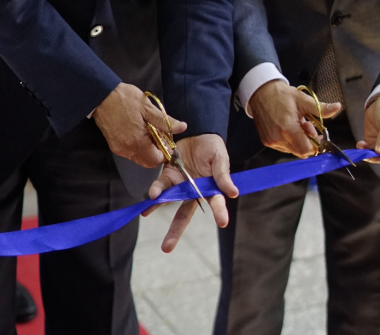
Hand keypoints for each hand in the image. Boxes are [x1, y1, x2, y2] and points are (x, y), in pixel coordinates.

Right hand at [93, 83, 186, 167]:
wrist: (101, 95)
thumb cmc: (125, 99)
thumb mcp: (148, 107)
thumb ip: (165, 121)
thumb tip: (183, 128)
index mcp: (137, 142)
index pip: (156, 160)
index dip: (164, 152)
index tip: (166, 139)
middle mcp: (127, 150)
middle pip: (148, 161)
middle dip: (156, 152)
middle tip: (158, 134)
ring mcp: (119, 149)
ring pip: (139, 158)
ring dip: (147, 149)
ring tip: (148, 130)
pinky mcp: (114, 146)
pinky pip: (130, 153)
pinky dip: (138, 146)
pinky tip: (138, 131)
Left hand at [144, 134, 237, 252]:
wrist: (198, 132)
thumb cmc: (213, 148)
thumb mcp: (221, 158)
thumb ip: (223, 175)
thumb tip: (233, 193)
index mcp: (210, 189)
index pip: (216, 202)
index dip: (220, 212)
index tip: (223, 222)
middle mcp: (193, 191)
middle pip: (184, 213)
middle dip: (176, 231)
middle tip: (166, 248)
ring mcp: (180, 184)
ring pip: (169, 200)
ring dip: (157, 208)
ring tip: (146, 214)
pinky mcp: (169, 173)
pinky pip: (161, 184)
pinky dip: (156, 190)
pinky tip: (150, 197)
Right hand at [249, 80, 340, 157]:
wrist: (260, 92)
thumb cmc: (280, 95)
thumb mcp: (302, 99)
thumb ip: (320, 108)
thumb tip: (337, 107)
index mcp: (287, 128)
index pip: (307, 150)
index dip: (315, 143)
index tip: (314, 131)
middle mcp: (278, 138)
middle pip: (301, 152)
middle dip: (308, 141)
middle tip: (306, 124)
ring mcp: (271, 141)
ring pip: (293, 151)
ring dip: (299, 141)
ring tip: (296, 124)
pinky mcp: (267, 141)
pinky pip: (284, 148)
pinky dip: (290, 141)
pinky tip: (287, 127)